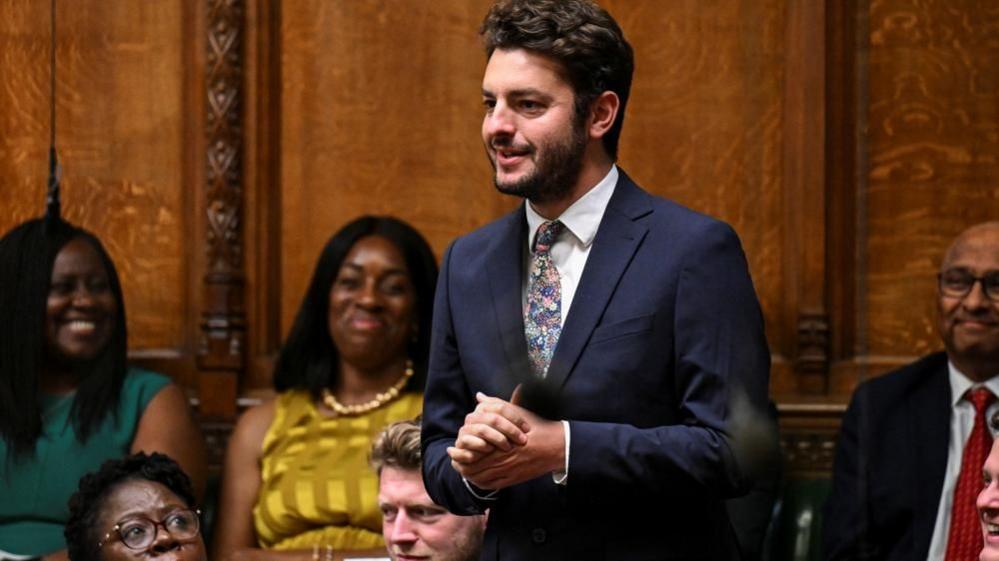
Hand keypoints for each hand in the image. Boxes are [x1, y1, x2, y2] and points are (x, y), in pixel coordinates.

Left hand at [447, 386, 564, 489]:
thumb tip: (479, 397)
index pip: (472, 450)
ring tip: (463, 471)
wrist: (557, 446)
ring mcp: (508, 471)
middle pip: (473, 466)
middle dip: (462, 464)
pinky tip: (478, 480)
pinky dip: (482, 484)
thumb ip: (495, 404)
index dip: (460, 451)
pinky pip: (493, 485)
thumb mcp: (516, 412)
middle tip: (454, 462)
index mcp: (499, 441)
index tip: (454, 449)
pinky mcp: (514, 480)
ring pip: (481, 478)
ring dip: (469, 475)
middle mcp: (501, 458)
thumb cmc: (537, 427)